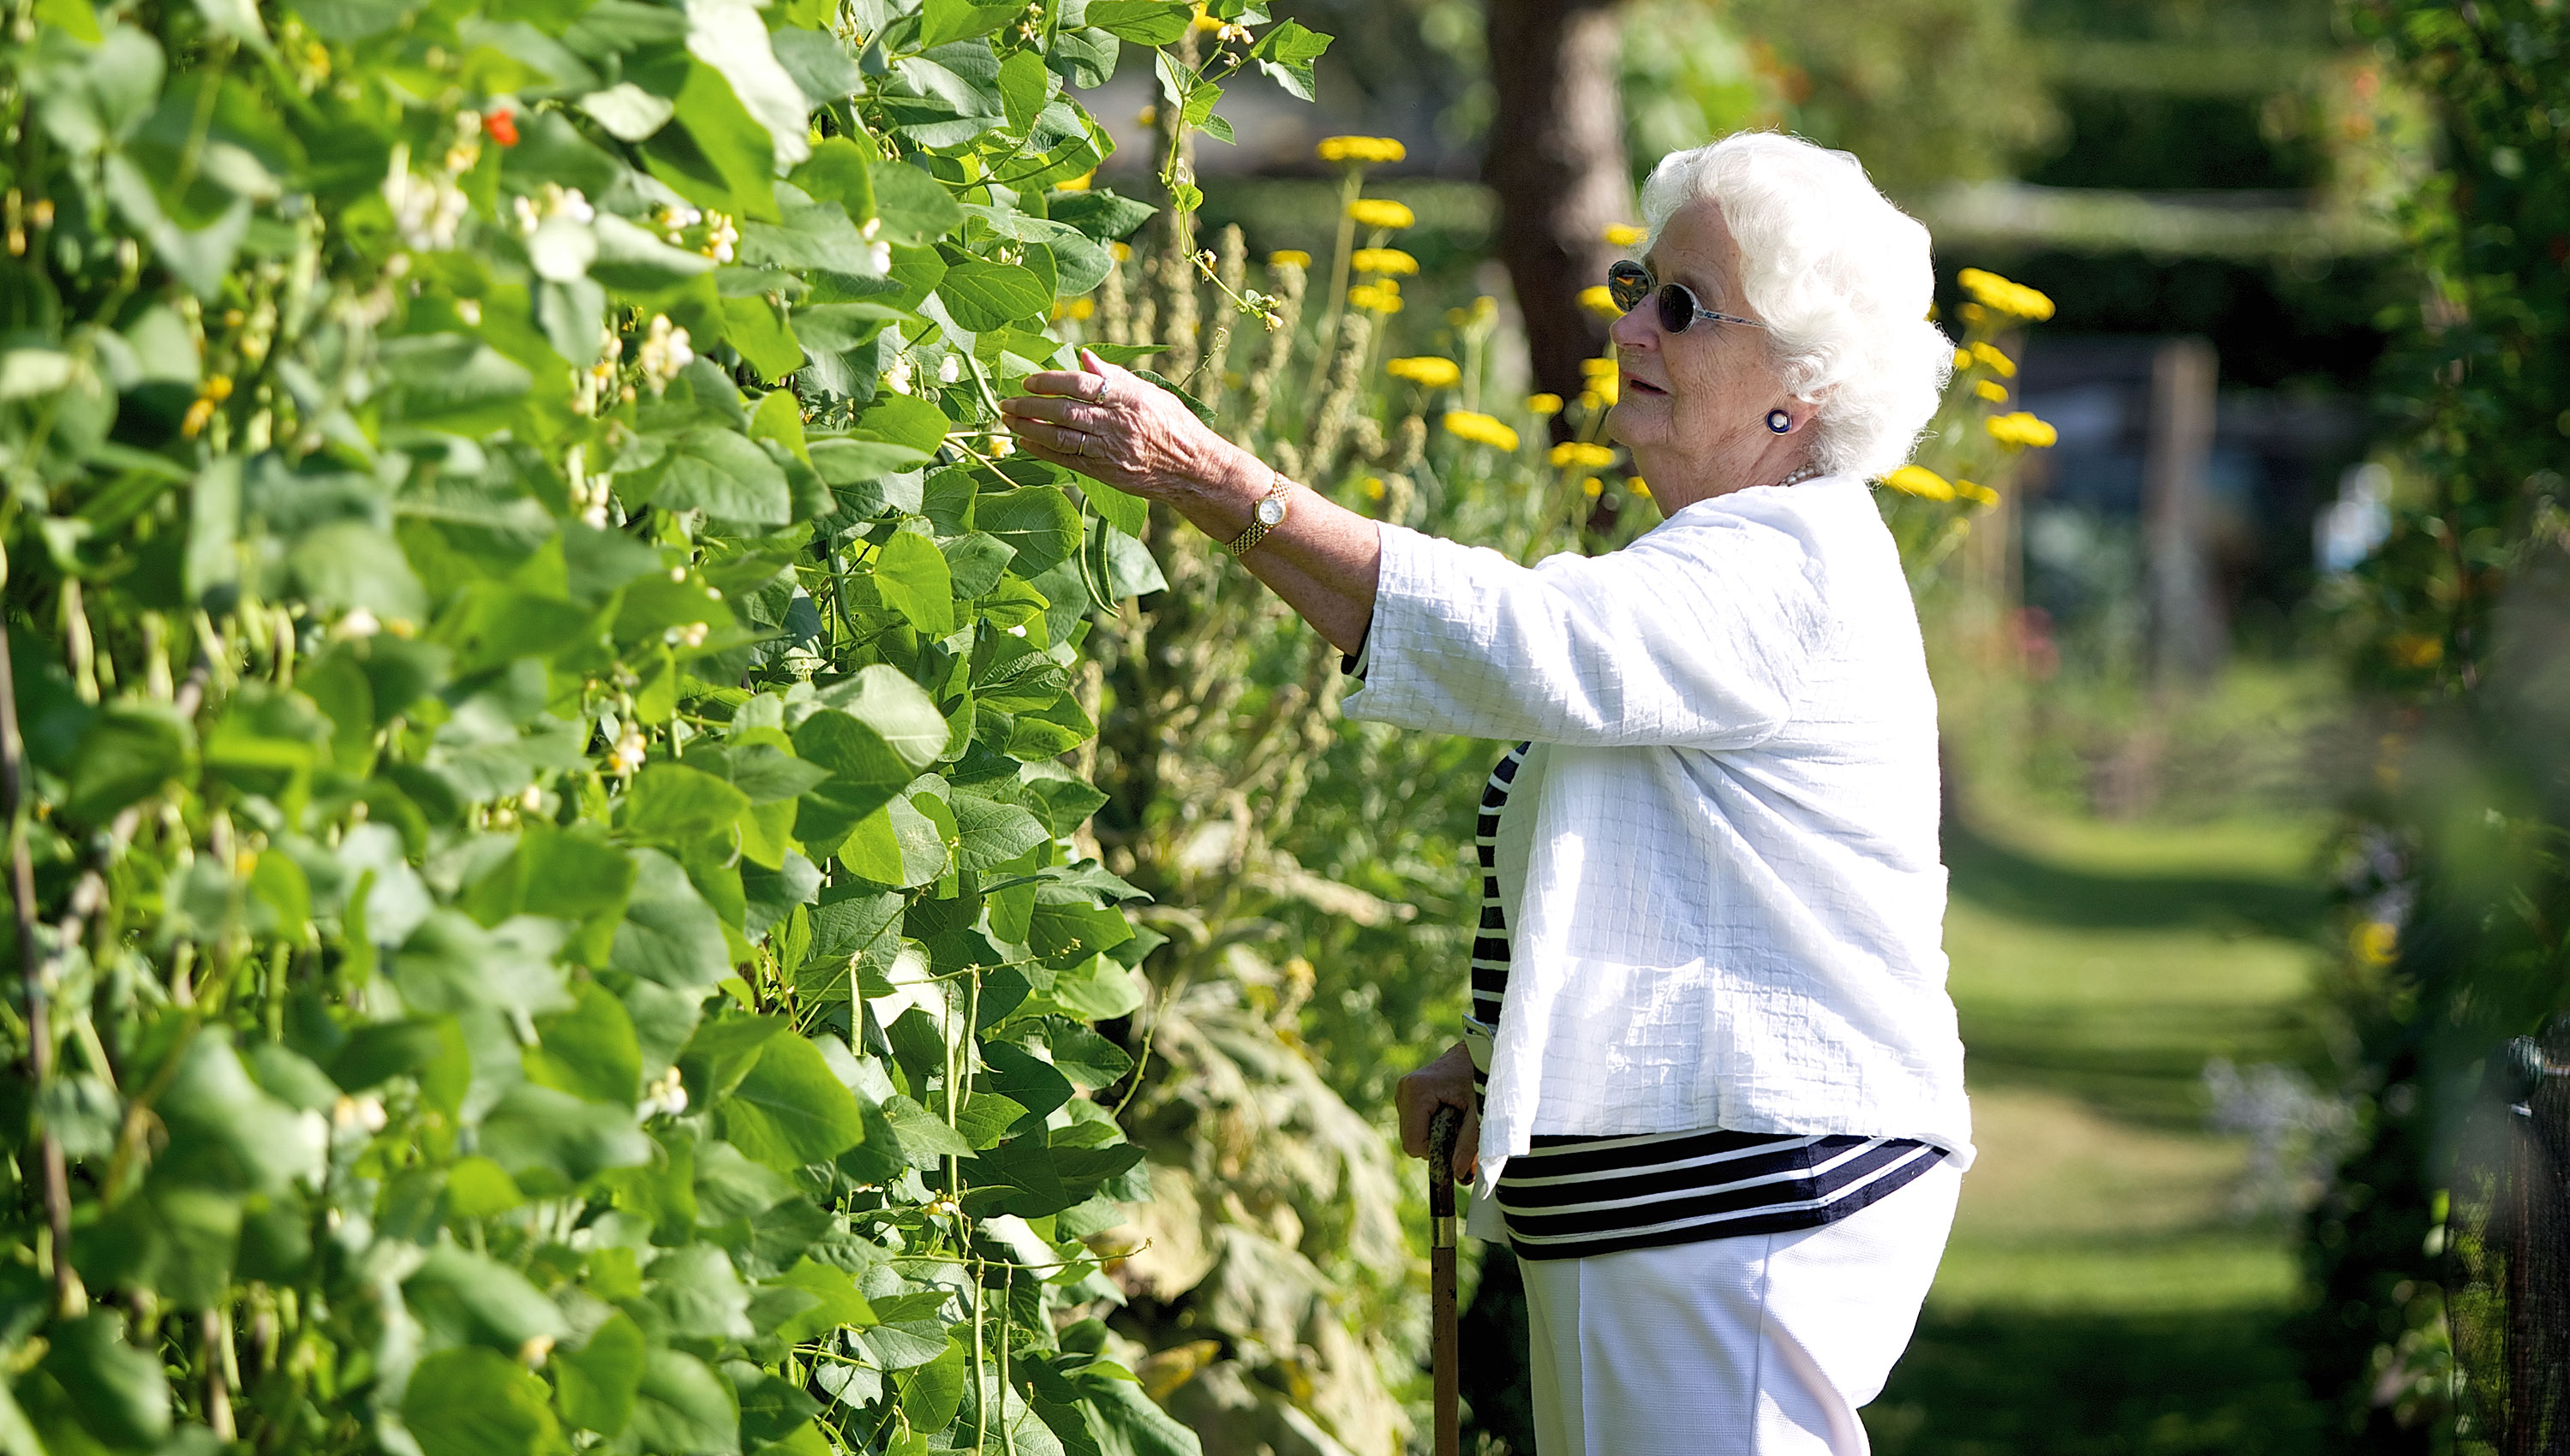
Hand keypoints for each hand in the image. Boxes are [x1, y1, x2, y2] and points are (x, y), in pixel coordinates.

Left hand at [1000, 348, 1255, 505]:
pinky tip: (1024, 442)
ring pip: (1059, 436)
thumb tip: (1085, 356)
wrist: (1193, 470)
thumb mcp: (1150, 393)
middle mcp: (1116, 423)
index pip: (1081, 384)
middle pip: (1064, 411)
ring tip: (1008, 419)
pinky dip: (1041, 450)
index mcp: (1128, 398)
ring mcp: (1109, 449)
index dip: (1050, 381)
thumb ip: (1115, 376)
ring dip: (1028, 427)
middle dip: (1030, 405)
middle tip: (1006, 400)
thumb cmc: (1174, 426)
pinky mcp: (1104, 472)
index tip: (1029, 380)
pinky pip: (1066, 459)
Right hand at [1395, 1041, 1479, 1184]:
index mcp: (1416, 1092)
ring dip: (1436, 1134)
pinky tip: (1451, 1111)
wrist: (1483, 1045)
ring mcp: (1404, 1091)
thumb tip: (1461, 1175)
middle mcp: (1404, 1090)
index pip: (1414, 1145)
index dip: (1437, 1152)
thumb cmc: (1484, 1074)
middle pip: (1412, 1141)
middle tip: (1462, 1127)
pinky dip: (1433, 1126)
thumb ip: (1470, 1144)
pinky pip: (1415, 1124)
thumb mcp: (1481, 1112)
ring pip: (1413, 1133)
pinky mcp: (1408, 1093)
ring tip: (1459, 1115)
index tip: (1459, 1140)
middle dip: (1437, 1144)